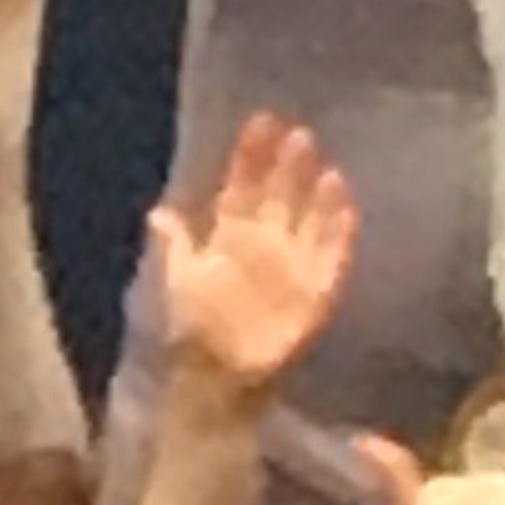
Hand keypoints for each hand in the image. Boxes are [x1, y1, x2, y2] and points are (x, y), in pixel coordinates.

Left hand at [151, 116, 354, 386]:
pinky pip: (333, 255)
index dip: (251, 156)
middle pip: (279, 197)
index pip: (242, 187)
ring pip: (309, 219)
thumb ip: (173, 246)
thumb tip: (160, 210)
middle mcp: (264, 246)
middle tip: (299, 132)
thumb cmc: (191, 331)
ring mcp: (292, 267)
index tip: (261, 121)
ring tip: (324, 161)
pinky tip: (344, 199)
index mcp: (228, 238)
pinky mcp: (317, 293)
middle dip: (288, 166)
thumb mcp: (174, 282)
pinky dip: (339, 228)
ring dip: (316, 192)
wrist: (215, 383)